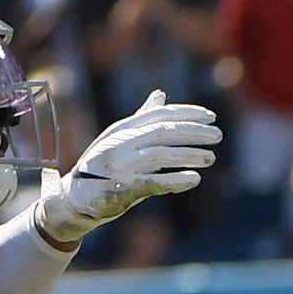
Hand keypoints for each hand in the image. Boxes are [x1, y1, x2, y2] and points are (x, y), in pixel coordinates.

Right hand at [34, 90, 221, 246]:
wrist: (75, 198)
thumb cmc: (102, 166)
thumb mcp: (121, 138)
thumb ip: (143, 118)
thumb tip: (160, 95)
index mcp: (123, 129)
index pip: (159, 115)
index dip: (186, 114)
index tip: (211, 116)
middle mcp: (120, 143)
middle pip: (162, 131)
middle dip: (192, 132)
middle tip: (218, 136)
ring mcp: (120, 165)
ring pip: (160, 155)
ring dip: (188, 155)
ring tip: (211, 158)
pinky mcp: (121, 187)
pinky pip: (152, 182)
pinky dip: (174, 180)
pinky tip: (194, 179)